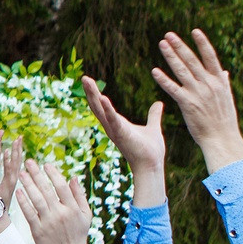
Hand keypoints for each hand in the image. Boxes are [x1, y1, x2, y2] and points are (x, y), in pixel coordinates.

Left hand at [16, 161, 96, 243]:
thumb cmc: (78, 234)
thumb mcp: (86, 215)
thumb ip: (79, 195)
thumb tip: (74, 177)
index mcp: (72, 209)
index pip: (61, 187)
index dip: (53, 174)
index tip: (46, 164)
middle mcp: (60, 214)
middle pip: (47, 190)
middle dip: (37, 174)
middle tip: (29, 162)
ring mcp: (48, 222)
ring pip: (36, 199)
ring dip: (28, 185)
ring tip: (21, 173)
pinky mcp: (38, 231)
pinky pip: (29, 213)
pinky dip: (24, 202)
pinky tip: (19, 191)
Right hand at [83, 77, 166, 207]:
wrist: (152, 165)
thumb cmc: (150, 150)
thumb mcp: (152, 127)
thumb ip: (154, 115)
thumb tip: (159, 104)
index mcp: (118, 124)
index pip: (103, 106)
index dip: (96, 94)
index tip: (89, 81)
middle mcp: (112, 126)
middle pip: (97, 106)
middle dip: (90, 92)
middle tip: (84, 77)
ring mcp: (115, 130)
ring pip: (100, 111)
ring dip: (94, 96)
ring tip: (87, 82)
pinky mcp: (122, 134)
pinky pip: (113, 120)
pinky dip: (108, 109)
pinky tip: (103, 97)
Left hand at [152, 30, 242, 174]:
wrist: (222, 139)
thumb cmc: (224, 121)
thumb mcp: (227, 99)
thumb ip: (224, 83)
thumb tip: (224, 72)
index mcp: (219, 81)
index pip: (210, 57)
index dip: (202, 43)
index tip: (194, 31)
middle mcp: (209, 84)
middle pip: (192, 60)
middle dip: (180, 46)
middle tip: (169, 35)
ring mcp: (198, 93)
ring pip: (181, 70)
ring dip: (170, 56)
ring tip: (162, 44)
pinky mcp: (188, 104)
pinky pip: (172, 88)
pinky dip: (163, 79)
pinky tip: (154, 71)